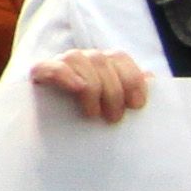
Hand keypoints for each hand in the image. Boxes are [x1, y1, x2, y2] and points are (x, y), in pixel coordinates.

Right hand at [28, 49, 156, 124]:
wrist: (45, 132)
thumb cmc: (85, 120)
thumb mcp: (111, 106)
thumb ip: (128, 91)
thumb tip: (151, 77)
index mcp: (102, 63)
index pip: (120, 58)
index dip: (132, 78)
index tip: (137, 105)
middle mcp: (83, 59)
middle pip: (102, 61)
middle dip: (113, 91)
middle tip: (114, 118)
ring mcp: (60, 63)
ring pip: (79, 59)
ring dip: (92, 87)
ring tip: (93, 114)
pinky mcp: (39, 72)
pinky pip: (52, 66)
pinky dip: (66, 75)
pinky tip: (77, 89)